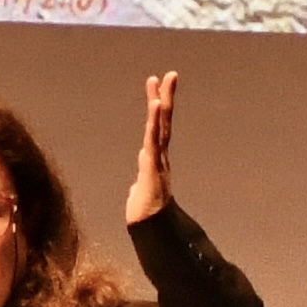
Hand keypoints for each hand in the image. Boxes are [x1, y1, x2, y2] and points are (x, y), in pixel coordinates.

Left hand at [128, 71, 177, 224]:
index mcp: (154, 160)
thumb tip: (137, 187)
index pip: (156, 130)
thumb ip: (140, 187)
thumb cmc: (144, 216)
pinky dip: (155, 121)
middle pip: (162, 122)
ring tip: (164, 81)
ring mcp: (158, 159)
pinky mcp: (153, 165)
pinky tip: (156, 104)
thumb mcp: (139, 196)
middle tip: (170, 74)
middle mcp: (159, 156)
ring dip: (161, 103)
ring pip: (160, 126)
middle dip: (165, 97)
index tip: (155, 91)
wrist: (150, 231)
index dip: (156, 111)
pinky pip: (154, 138)